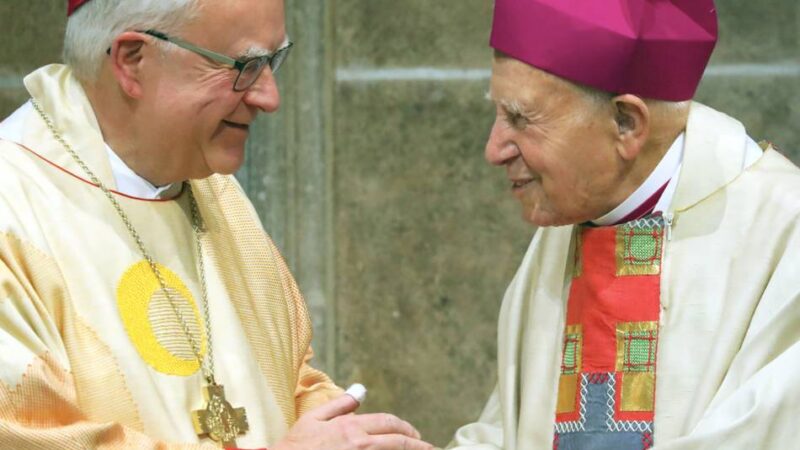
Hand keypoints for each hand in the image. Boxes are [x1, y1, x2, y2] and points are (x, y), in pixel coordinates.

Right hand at [272, 393, 433, 449]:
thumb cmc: (296, 446)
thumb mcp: (314, 418)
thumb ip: (339, 404)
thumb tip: (359, 392)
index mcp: (351, 427)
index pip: (389, 423)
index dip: (406, 428)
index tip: (415, 433)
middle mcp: (360, 445)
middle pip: (398, 441)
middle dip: (417, 443)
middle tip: (427, 446)